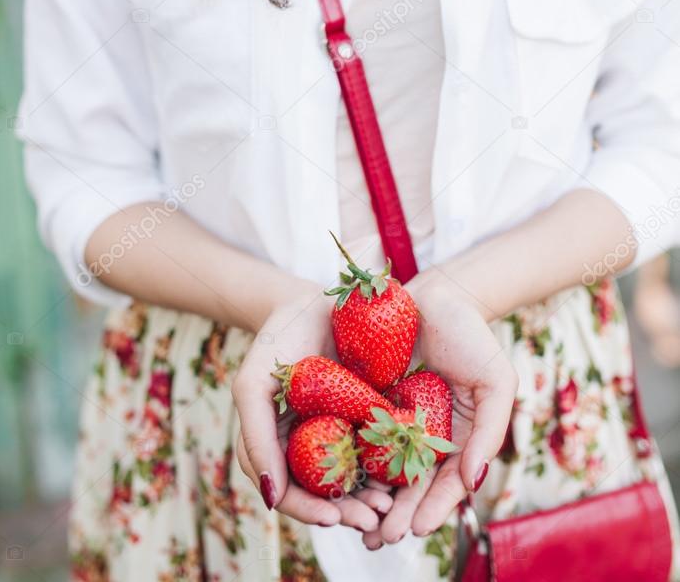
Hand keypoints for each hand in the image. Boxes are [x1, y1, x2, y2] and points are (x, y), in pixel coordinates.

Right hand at [232, 286, 392, 530]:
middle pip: (325, 492)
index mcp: (278, 444)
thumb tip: (270, 498)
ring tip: (391, 507)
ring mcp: (340, 431)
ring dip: (371, 497)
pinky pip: (380, 448)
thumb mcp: (254, 384)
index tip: (330, 518)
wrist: (314, 301)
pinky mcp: (370, 415)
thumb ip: (256, 437)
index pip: (287, 490)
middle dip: (347, 511)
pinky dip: (390, 466)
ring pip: (355, 477)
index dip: (307, 509)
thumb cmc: (276, 339)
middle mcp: (310, 444)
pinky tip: (406, 474)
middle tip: (372, 521)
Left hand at [361, 274, 516, 547]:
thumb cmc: (472, 337)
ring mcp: (390, 419)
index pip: (445, 483)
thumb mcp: (496, 381)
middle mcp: (420, 436)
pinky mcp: (363, 399)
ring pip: (380, 468)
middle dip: (395, 515)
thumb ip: (490, 430)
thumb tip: (474, 480)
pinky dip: (349, 460)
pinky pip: (355, 433)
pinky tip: (337, 481)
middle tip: (379, 539)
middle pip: (408, 485)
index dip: (433, 507)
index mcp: (453, 438)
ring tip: (358, 526)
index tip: (418, 528)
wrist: (437, 294)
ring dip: (369, 500)